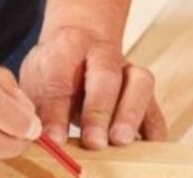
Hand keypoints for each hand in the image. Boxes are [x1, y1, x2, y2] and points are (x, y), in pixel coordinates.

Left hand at [19, 25, 167, 149]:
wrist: (82, 44)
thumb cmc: (56, 68)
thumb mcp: (37, 81)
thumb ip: (42, 107)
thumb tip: (45, 138)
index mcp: (68, 46)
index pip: (60, 76)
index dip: (56, 110)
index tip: (53, 138)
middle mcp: (103, 54)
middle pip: (105, 76)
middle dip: (99, 111)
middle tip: (93, 142)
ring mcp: (128, 71)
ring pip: (140, 84)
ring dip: (131, 115)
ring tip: (120, 141)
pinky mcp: (144, 94)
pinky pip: (154, 110)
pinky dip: (153, 131)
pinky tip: (144, 149)